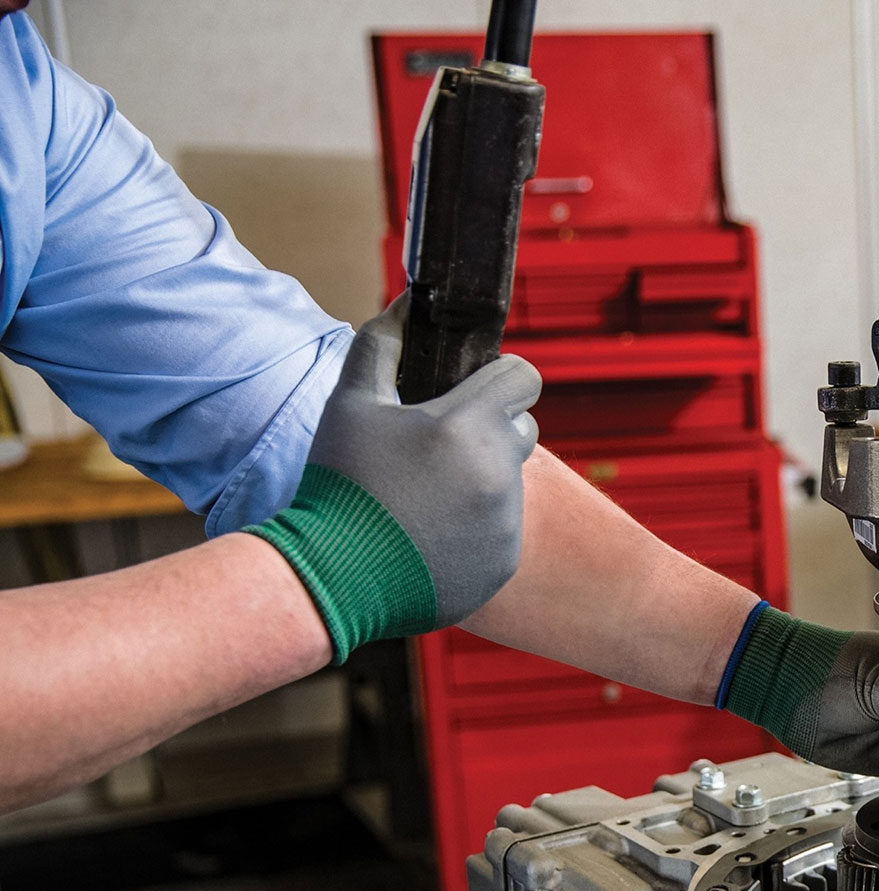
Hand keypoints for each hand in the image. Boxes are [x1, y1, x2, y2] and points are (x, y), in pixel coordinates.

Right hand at [250, 298, 539, 659]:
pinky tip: (431, 534)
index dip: (500, 377)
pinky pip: (503, 529)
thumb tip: (405, 305)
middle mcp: (499, 472)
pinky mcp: (505, 560)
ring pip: (510, 482)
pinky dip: (477, 527)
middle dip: (491, 430)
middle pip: (522, 429)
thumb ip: (380, 346)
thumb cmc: (339, 483)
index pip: (523, 377)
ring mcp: (506, 521)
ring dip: (480, 480)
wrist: (332, 574)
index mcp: (469, 425)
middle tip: (438, 448)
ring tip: (424, 498)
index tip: (474, 390)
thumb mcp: (350, 405)